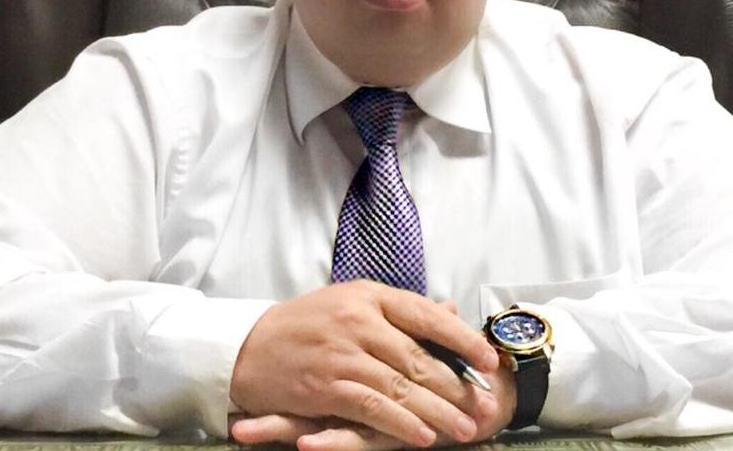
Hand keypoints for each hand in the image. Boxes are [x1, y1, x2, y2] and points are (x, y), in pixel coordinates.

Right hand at [229, 281, 499, 447]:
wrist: (244, 347)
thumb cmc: (302, 325)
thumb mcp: (350, 304)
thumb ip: (398, 313)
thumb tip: (449, 313)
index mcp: (368, 296)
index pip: (426, 315)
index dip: (461, 339)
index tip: (489, 359)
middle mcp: (358, 320)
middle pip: (419, 356)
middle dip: (457, 385)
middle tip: (486, 404)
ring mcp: (341, 354)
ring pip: (402, 386)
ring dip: (438, 411)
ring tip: (466, 428)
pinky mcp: (325, 386)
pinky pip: (373, 407)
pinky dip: (402, 424)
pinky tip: (424, 436)